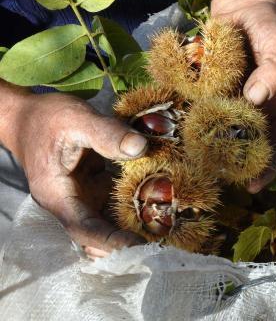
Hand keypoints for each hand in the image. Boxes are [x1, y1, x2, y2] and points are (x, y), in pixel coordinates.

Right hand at [5, 92, 147, 258]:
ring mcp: (83, 196)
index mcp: (57, 195)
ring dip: (134, 223)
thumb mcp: (77, 119)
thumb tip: (141, 147)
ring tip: (165, 223)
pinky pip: (115, 201)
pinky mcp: (94, 187)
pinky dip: (134, 203)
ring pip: (109, 219)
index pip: (84, 228)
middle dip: (127, 239)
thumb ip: (107, 133)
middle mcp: (70, 202)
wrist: (28, 114)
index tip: (139, 244)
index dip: (111, 240)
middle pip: (98, 233)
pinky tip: (158, 198)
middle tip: (161, 238)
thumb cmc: (47, 117)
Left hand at [209, 0, 275, 192]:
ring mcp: (238, 102)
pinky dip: (198, 126)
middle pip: (253, 144)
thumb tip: (257, 97)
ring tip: (199, 167)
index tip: (253, 186)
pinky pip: (208, 114)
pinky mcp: (217, 93)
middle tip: (219, 181)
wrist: (243, 5)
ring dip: (216, 150)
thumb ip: (274, 68)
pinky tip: (183, 136)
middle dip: (239, 165)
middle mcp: (262, 108)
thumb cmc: (267, 24)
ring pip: (228, 133)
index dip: (271, 166)